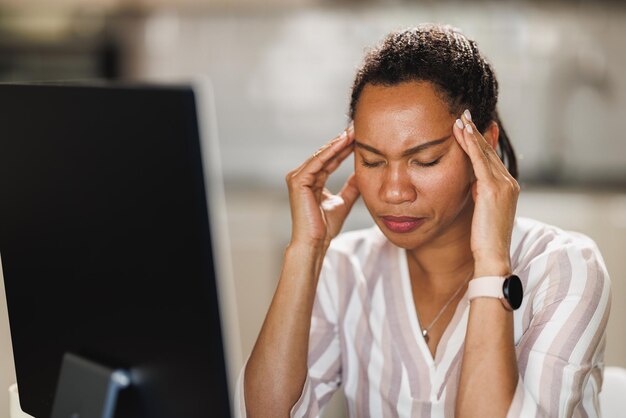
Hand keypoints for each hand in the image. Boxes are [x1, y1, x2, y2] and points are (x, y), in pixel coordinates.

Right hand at [285, 123, 359, 248]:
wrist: (315, 243)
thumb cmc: (325, 228)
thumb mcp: (344, 202)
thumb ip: (352, 187)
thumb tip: (363, 173)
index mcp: (311, 180)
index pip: (330, 159)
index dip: (345, 148)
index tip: (360, 137)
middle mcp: (302, 176)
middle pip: (325, 154)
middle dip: (342, 141)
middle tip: (357, 126)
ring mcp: (297, 178)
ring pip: (321, 155)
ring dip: (338, 142)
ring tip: (353, 131)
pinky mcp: (298, 181)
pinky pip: (317, 162)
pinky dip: (330, 151)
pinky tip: (343, 142)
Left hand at [452, 110, 519, 273]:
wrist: (493, 256)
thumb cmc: (485, 239)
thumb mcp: (484, 211)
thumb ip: (481, 194)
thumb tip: (473, 183)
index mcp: (507, 187)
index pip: (492, 159)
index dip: (481, 141)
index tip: (472, 126)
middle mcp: (508, 182)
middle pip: (489, 151)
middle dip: (476, 132)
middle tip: (465, 114)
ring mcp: (502, 185)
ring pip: (485, 152)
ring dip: (471, 133)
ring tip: (460, 118)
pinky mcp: (492, 190)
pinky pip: (479, 161)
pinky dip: (470, 144)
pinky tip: (461, 132)